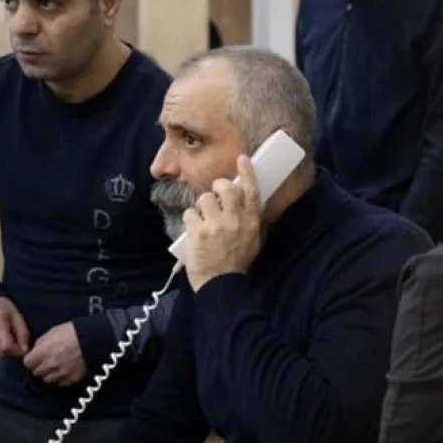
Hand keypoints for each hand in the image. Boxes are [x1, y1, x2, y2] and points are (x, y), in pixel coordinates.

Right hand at [0, 296, 28, 359]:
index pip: (6, 347)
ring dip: (3, 352)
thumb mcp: (17, 316)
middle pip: (0, 352)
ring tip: (5, 338)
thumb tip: (24, 352)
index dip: (16, 351)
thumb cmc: (3, 309)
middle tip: (15, 341)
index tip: (22, 348)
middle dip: (11, 351)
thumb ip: (22, 334)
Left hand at [23, 322, 86, 385]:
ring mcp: (62, 373)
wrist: (95, 339)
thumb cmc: (74, 332)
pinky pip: (61, 383)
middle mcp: (51, 364)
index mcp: (44, 351)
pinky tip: (66, 369)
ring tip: (57, 366)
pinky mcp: (72, 379)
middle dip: (40, 367)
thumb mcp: (54, 331)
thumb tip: (35, 351)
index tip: (35, 358)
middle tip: (47, 361)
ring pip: (48, 380)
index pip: (27, 363)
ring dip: (50, 374)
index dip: (31, 360)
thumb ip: (41, 342)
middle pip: (37, 372)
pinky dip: (62, 378)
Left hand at [182, 155, 263, 290]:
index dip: (247, 173)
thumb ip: (248, 220)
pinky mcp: (198, 232)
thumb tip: (242, 201)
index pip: (251, 191)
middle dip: (216, 186)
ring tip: (203, 220)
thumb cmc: (237, 263)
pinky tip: (194, 232)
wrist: (222, 284)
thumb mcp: (252, 240)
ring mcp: (216, 225)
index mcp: (251, 222)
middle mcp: (235, 220)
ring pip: (204, 198)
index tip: (242, 158)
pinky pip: (189, 214)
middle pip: (225, 187)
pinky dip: (190, 221)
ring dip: (201, 207)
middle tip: (213, 195)